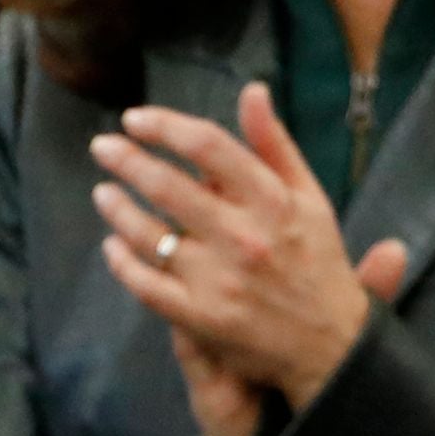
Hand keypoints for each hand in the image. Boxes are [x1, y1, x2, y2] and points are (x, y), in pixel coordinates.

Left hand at [91, 85, 410, 435]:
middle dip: (126, 160)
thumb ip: (275, 145)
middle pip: (169, 185)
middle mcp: (245, 237)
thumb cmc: (319, 263)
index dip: (165, 126)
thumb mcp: (309, 198)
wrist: (332, 344)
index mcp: (274, 202)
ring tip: (103, 193)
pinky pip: (144, 284)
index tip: (137, 119)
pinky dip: (121, 262)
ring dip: (117, 207)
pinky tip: (112, 245)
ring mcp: (219, 280)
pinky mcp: (200, 318)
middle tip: (103, 147)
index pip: (209, 147)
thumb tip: (252, 91)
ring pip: (148, 234)